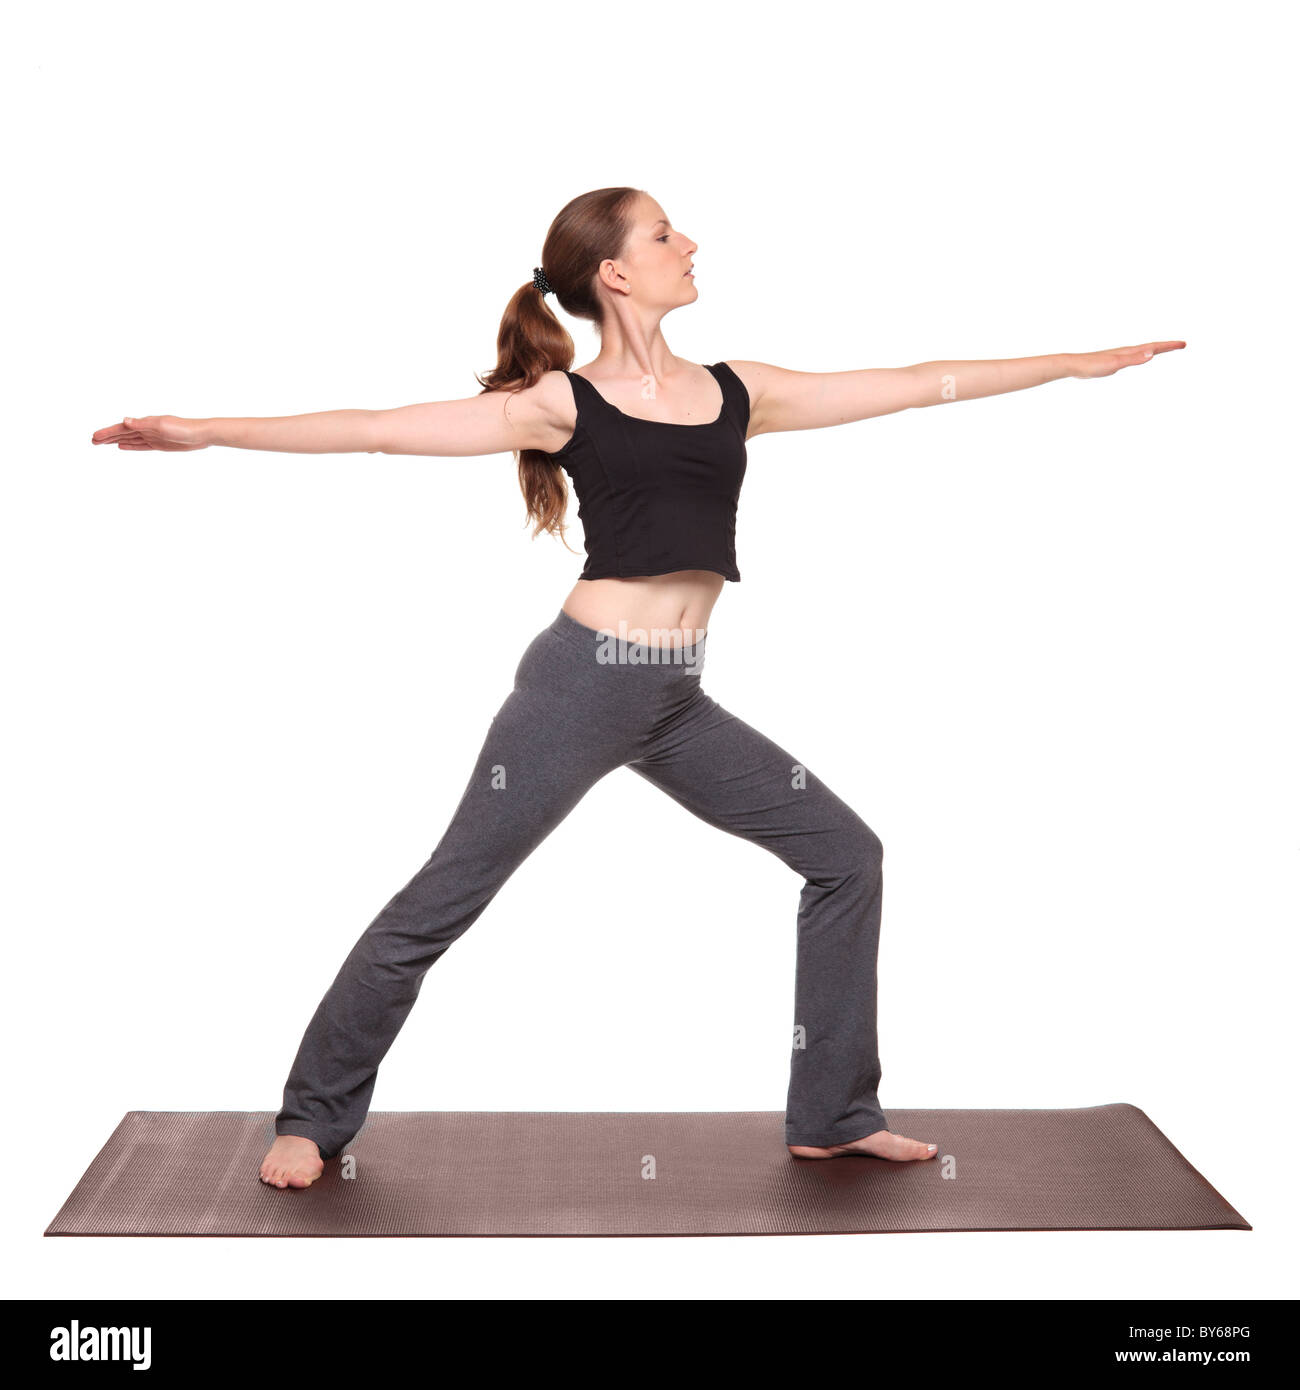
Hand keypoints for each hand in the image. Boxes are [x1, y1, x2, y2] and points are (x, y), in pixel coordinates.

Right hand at [91, 415, 208, 450]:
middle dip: (107, 437)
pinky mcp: (159, 444)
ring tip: (102, 443)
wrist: (202, 435)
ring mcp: (152, 437)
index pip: (121, 428)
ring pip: (129, 439)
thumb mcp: (162, 426)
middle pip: (122, 433)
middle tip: (92, 441)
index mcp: (145, 423)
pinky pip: (140, 445)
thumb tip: (124, 420)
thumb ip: (142, 424)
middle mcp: (146, 428)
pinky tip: (122, 447)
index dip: (107, 433)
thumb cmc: (184, 429)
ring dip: (115, 441)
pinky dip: (130, 446)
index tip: (94, 437)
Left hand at [1067, 341, 1185, 379]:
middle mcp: (1126, 351)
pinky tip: (1138, 358)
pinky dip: (1141, 355)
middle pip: (1151, 347)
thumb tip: (1152, 353)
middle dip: (1167, 346)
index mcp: (1129, 352)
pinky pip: (1133, 357)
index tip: (1183, 344)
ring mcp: (1119, 356)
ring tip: (1164, 349)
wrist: (1074, 365)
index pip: (1154, 347)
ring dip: (1155, 349)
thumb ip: (1133, 359)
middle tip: (1181, 345)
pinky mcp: (1112, 362)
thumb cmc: (1093, 365)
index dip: (1169, 346)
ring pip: (1142, 351)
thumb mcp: (1115, 364)